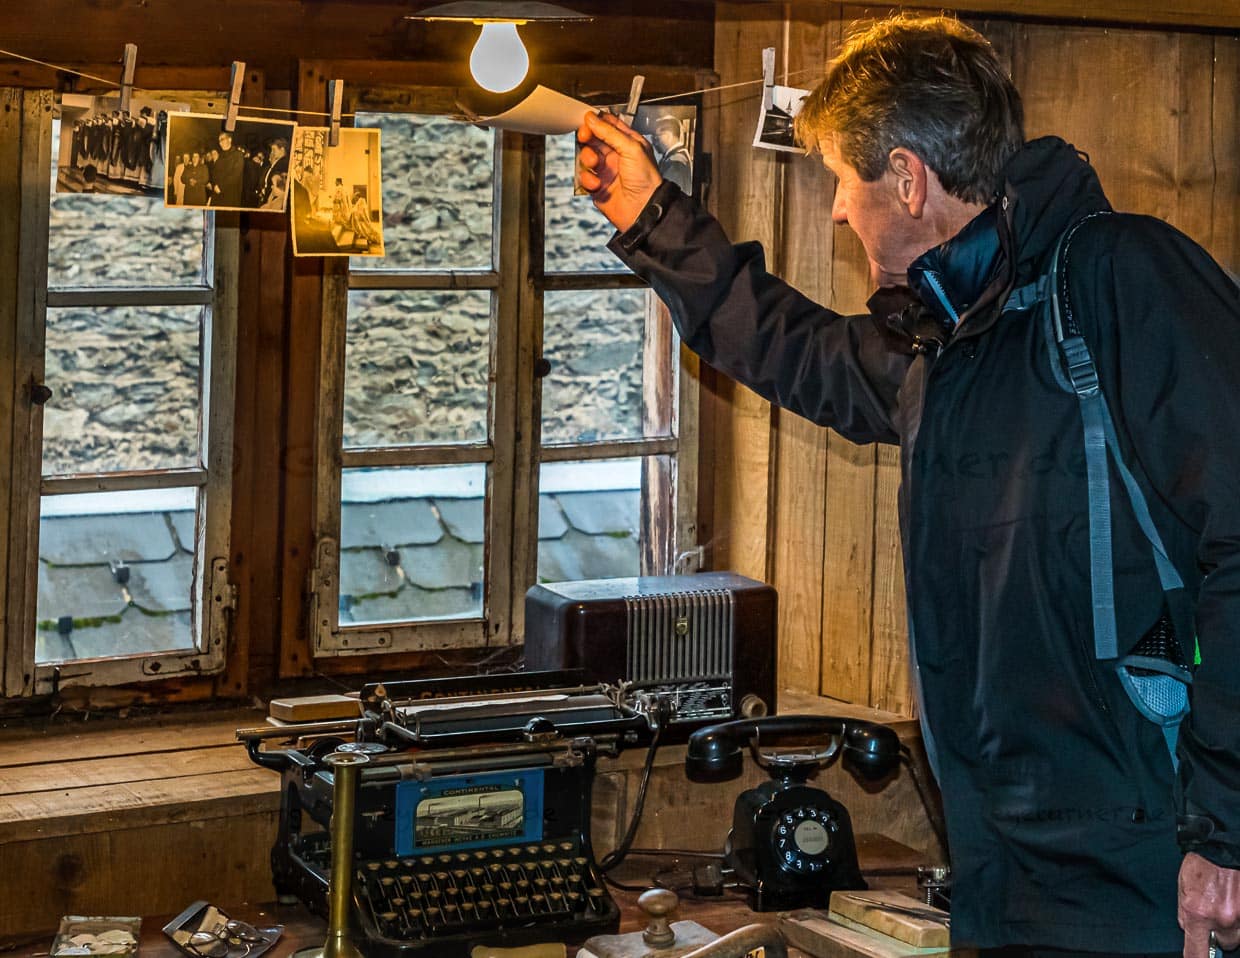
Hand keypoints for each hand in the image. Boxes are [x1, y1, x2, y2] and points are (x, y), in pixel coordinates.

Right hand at [576, 111, 662, 231]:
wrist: (643, 209)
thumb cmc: (646, 180)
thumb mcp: (631, 148)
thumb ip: (610, 132)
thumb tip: (593, 119)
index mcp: (628, 143)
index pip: (608, 125)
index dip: (597, 122)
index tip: (588, 121)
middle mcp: (616, 155)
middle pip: (594, 139)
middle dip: (587, 138)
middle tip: (585, 137)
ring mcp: (606, 170)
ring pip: (586, 157)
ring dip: (587, 158)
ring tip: (594, 164)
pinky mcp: (597, 186)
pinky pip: (584, 177)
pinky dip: (588, 179)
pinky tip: (597, 183)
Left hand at [1179, 852, 1239, 957]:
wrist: (1221, 846)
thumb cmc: (1200, 864)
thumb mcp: (1182, 888)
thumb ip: (1185, 913)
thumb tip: (1189, 929)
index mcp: (1198, 914)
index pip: (1196, 951)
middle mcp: (1222, 918)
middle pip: (1224, 943)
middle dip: (1219, 932)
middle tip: (1216, 913)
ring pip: (1238, 935)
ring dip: (1232, 925)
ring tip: (1226, 903)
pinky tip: (1234, 900)